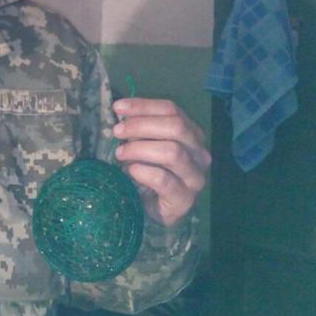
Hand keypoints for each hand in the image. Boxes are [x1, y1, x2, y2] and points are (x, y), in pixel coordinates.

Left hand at [111, 97, 210, 227]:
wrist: (154, 210)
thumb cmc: (148, 172)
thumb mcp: (143, 145)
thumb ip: (137, 129)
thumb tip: (120, 109)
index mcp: (191, 134)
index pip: (172, 110)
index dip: (143, 106)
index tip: (118, 107)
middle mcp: (199, 153)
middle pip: (176, 127)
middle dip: (141, 125)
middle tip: (117, 132)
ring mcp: (195, 177)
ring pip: (172, 152)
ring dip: (140, 149)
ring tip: (120, 154)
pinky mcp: (184, 199)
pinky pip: (163, 180)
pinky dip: (142, 172)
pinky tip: (130, 171)